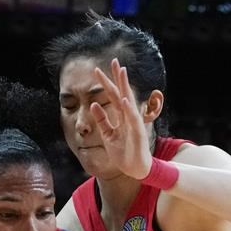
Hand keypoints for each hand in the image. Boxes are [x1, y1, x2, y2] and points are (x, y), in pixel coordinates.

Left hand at [89, 58, 152, 181]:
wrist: (135, 169)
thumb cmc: (123, 153)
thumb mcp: (108, 135)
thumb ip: (102, 120)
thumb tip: (93, 105)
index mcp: (121, 116)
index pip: (113, 96)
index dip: (106, 82)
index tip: (98, 70)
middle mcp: (128, 116)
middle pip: (122, 92)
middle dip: (118, 77)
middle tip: (114, 60)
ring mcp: (134, 123)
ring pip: (128, 100)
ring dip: (125, 86)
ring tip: (121, 71)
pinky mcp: (138, 132)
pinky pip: (132, 119)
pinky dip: (127, 109)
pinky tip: (123, 99)